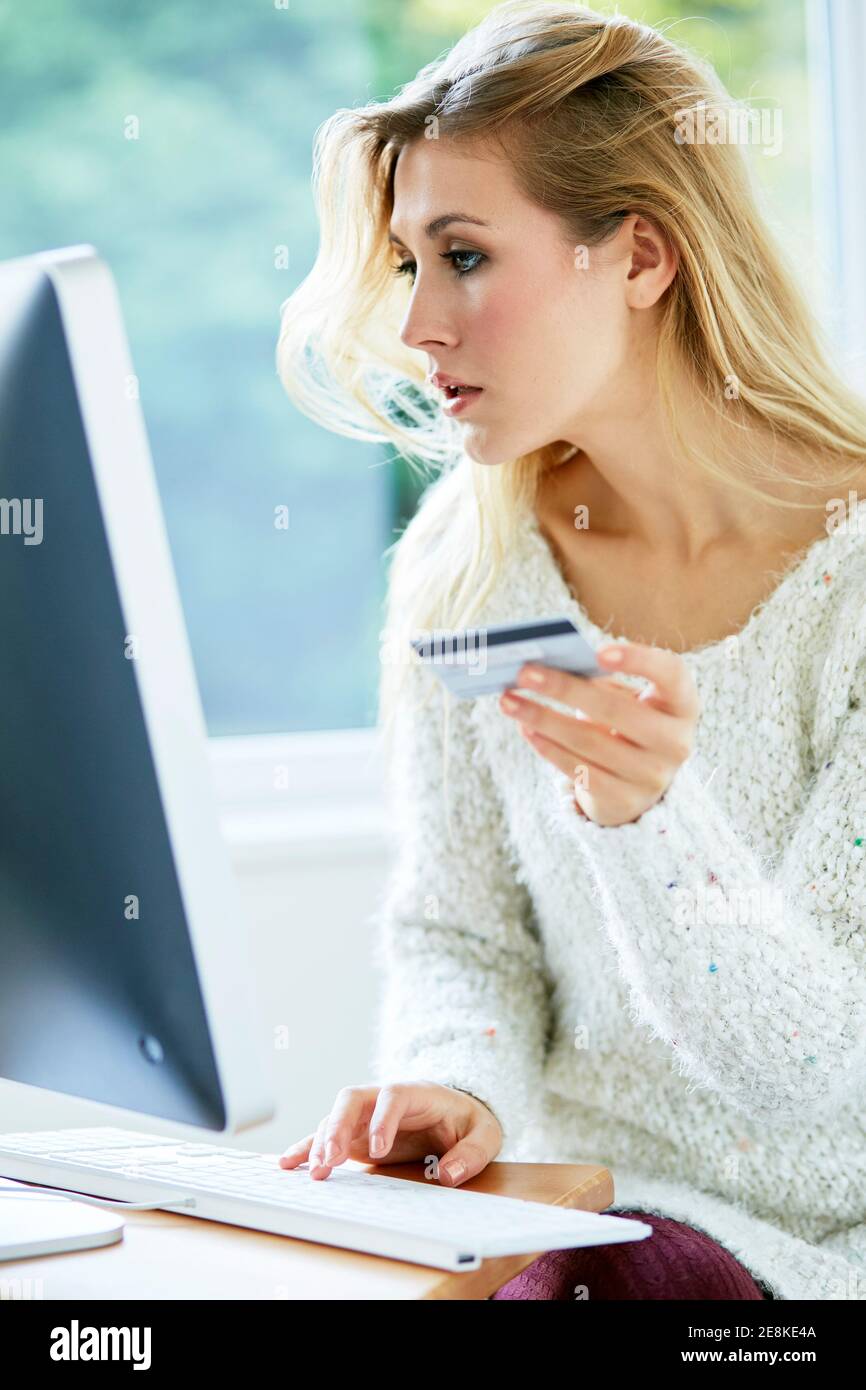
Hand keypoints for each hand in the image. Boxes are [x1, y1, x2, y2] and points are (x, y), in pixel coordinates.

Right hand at [278, 1081, 502, 1185]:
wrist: (458, 1113)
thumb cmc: (469, 1122)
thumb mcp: (485, 1133)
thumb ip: (472, 1152)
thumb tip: (448, 1174)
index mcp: (417, 1092)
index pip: (393, 1096)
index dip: (382, 1119)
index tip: (377, 1150)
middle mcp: (384, 1098)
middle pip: (353, 1098)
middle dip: (339, 1126)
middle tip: (332, 1159)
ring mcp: (366, 1114)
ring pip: (335, 1117)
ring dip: (322, 1142)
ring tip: (314, 1172)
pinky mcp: (356, 1133)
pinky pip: (327, 1134)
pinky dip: (308, 1146)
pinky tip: (289, 1163)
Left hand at [498, 641, 699, 826]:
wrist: (640, 783)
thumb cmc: (629, 723)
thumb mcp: (628, 699)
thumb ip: (600, 681)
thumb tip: (548, 667)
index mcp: (682, 705)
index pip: (672, 675)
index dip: (639, 661)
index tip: (598, 651)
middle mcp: (675, 742)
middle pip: (617, 711)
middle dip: (565, 689)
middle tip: (524, 672)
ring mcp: (652, 776)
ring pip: (590, 742)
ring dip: (543, 718)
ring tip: (509, 700)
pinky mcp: (624, 800)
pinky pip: (580, 770)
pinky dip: (548, 747)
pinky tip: (527, 729)